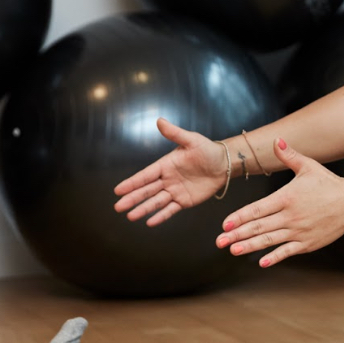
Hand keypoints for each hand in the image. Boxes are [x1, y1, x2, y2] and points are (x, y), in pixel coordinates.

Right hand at [113, 118, 227, 225]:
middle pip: (146, 190)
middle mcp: (167, 179)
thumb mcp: (191, 140)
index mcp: (165, 165)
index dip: (132, 183)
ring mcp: (175, 191)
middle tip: (118, 207)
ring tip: (130, 216)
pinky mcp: (185, 201)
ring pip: (156, 202)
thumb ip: (175, 133)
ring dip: (143, 209)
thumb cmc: (208, 150)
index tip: (118, 190)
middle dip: (132, 198)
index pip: (145, 175)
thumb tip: (160, 120)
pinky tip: (149, 222)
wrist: (225, 164)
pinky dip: (161, 216)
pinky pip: (171, 209)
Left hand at [216, 138, 343, 266]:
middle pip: (258, 226)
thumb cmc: (328, 183)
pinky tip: (261, 262)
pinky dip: (274, 257)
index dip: (239, 217)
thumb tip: (276, 141)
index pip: (257, 208)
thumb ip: (289, 156)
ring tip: (233, 250)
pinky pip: (287, 251)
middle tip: (219, 241)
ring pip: (269, 240)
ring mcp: (298, 231)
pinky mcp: (308, 243)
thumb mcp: (308, 166)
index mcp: (287, 197)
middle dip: (237, 234)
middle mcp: (290, 216)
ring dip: (249, 246)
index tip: (225, 223)